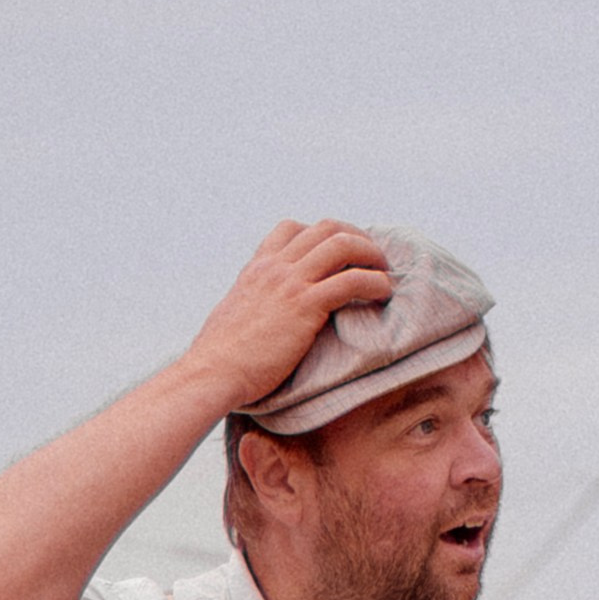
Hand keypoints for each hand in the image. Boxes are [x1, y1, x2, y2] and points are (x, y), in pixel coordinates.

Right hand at [185, 221, 395, 419]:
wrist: (213, 372)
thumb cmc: (220, 357)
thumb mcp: (233, 316)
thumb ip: (251, 305)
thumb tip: (256, 315)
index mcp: (257, 268)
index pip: (292, 228)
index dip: (322, 234)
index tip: (340, 253)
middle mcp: (274, 267)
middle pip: (326, 228)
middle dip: (356, 237)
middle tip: (373, 258)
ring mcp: (290, 283)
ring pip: (342, 245)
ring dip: (371, 254)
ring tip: (385, 273)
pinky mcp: (305, 306)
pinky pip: (351, 281)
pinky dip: (375, 282)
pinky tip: (383, 293)